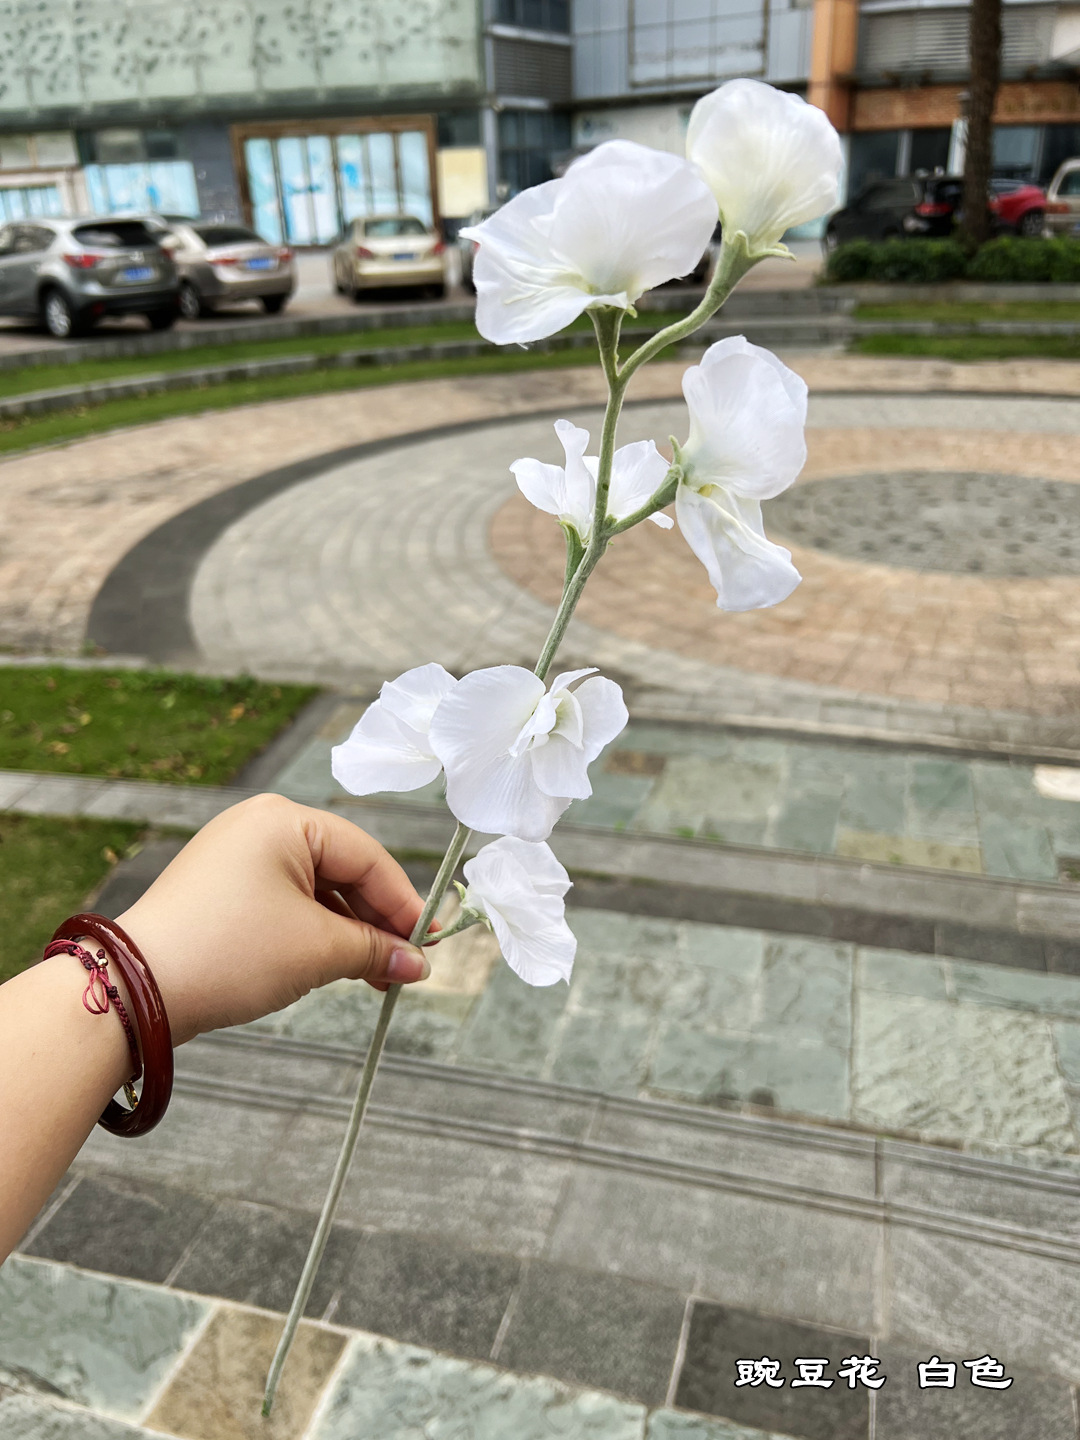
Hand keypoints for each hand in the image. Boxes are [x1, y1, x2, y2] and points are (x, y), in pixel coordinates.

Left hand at [118, 794, 430, 1044]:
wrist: (137, 989)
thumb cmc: (230, 953)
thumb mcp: (318, 950)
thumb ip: (375, 949)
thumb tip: (416, 962)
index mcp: (285, 820)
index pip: (367, 856)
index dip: (402, 903)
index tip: (426, 943)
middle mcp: (259, 825)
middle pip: (342, 870)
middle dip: (375, 922)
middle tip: (404, 965)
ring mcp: (235, 855)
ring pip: (315, 890)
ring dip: (346, 933)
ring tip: (373, 976)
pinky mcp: (220, 888)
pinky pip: (284, 902)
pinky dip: (313, 933)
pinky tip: (334, 966)